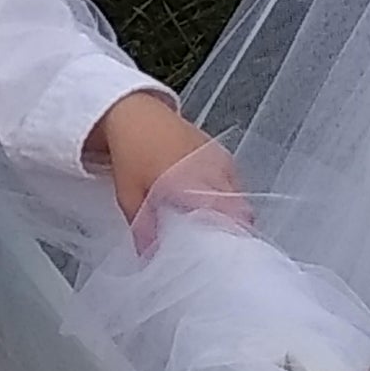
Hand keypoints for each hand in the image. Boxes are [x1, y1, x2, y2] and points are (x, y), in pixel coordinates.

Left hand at [87, 92, 250, 249]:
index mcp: (194, 184)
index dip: (230, 239)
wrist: (135, 113)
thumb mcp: (129, 195)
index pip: (230, 219)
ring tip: (211, 227)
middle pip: (240, 210)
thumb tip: (149, 257)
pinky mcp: (221, 153)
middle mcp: (214, 171)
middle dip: (231, 230)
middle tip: (215, 247)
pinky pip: (234, 181)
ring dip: (230, 213)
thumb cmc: (131, 152)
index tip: (221, 255)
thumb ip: (142, 229)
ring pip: (239, 196)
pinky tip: (209, 203)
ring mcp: (221, 160)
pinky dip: (227, 195)